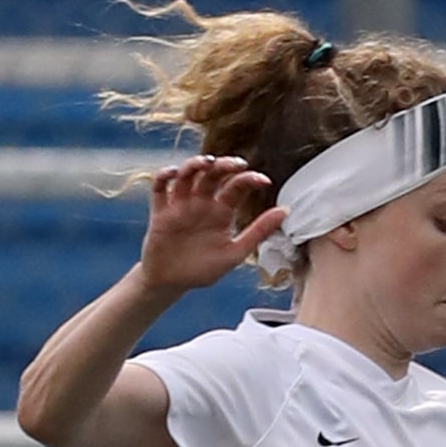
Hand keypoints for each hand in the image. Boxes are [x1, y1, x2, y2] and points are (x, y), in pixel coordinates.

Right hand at [139, 154, 287, 293]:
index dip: (248, 179)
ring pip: (186, 175)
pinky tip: (174, 174)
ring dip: (195, 164)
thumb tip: (286, 210)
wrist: (173, 283)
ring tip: (207, 162)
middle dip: (224, 165)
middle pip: (212, 174)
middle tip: (237, 164)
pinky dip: (165, 176)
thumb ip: (259, 231)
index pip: (235, 187)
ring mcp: (181, 205)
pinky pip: (159, 187)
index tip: (263, 180)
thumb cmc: (204, 269)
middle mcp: (202, 204)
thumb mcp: (236, 252)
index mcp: (221, 212)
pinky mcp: (160, 211)